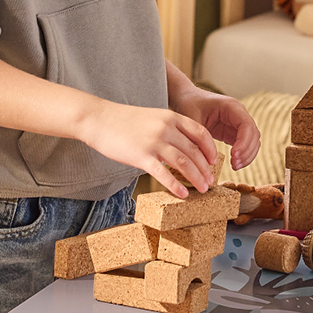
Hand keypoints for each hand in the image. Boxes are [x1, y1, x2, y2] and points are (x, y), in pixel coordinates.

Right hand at [80, 102, 219, 197]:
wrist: (99, 119)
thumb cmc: (125, 121)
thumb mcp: (153, 117)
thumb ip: (169, 128)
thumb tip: (183, 147)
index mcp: (171, 117)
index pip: (200, 133)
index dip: (210, 148)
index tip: (214, 161)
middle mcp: (166, 128)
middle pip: (194, 151)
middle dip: (205, 169)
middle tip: (211, 181)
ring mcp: (154, 142)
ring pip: (184, 163)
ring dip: (196, 178)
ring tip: (202, 189)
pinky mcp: (142, 156)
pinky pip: (164, 174)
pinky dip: (176, 186)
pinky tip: (182, 194)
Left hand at [170, 82, 260, 173]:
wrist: (185, 99)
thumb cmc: (188, 104)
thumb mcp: (191, 119)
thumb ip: (198, 137)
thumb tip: (204, 160)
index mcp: (231, 106)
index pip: (247, 125)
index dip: (244, 142)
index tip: (233, 156)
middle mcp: (238, 114)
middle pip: (253, 134)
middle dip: (246, 151)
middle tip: (234, 165)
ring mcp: (237, 123)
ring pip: (252, 141)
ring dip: (247, 155)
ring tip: (234, 166)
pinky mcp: (233, 132)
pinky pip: (245, 145)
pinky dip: (243, 156)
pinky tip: (234, 164)